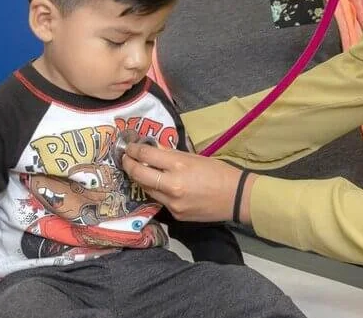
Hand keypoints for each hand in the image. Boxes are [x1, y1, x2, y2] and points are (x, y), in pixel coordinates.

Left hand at [122, 142, 255, 223]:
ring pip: (146, 189)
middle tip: (125, 158)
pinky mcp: (175, 215)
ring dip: (140, 178)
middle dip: (128, 164)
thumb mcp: (193, 157)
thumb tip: (153, 150)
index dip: (133, 150)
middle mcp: (171, 186)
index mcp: (178, 166)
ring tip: (138, 170)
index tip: (129, 147)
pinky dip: (156, 191)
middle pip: (139, 174)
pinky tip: (158, 185)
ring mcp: (172, 203)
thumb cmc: (217, 172)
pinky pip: (159, 200)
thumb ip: (170, 155)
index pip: (146, 155)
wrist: (236, 198)